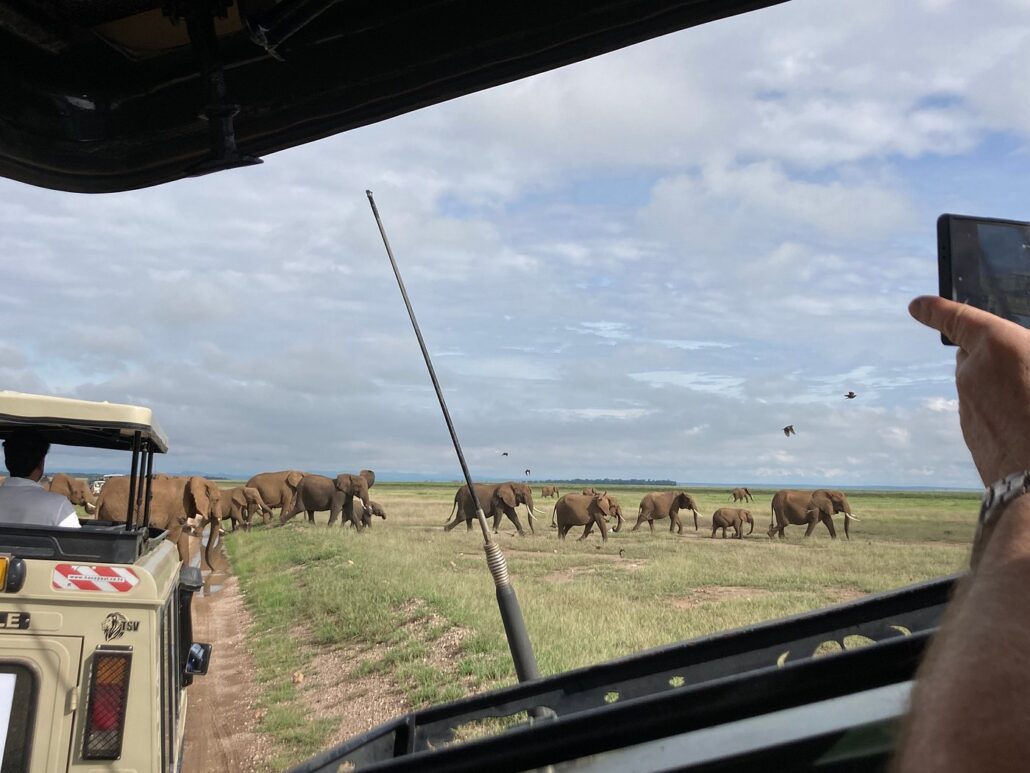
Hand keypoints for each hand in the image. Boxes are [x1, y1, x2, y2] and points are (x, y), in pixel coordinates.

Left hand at [909, 296, 1029, 484]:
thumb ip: (1023, 352)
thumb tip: (1016, 358)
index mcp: (997, 345)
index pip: (958, 318)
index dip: (937, 309)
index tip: (917, 305)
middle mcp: (973, 372)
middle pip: (975, 354)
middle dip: (994, 358)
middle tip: (1028, 372)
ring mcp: (969, 407)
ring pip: (982, 388)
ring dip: (1002, 390)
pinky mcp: (972, 436)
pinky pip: (987, 415)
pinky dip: (1002, 415)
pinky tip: (1028, 429)